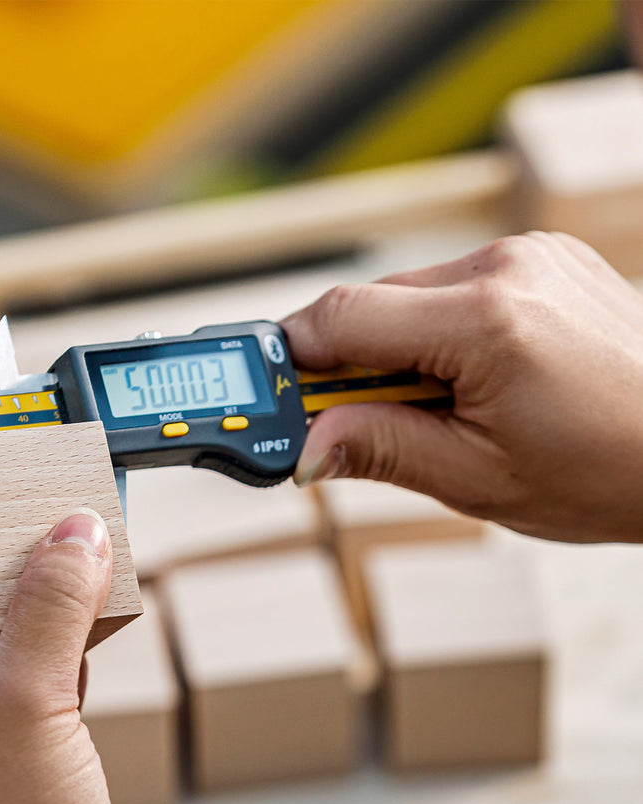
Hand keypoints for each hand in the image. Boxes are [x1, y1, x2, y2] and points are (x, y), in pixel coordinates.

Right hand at [283, 231, 642, 542]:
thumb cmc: (610, 473)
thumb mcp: (477, 480)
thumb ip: (380, 451)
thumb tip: (304, 449)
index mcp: (485, 322)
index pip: (340, 319)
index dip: (288, 363)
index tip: (263, 402)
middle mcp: (505, 267)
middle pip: (371, 306)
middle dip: (346, 368)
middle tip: (346, 429)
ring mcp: (529, 255)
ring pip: (410, 299)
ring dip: (395, 353)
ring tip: (436, 414)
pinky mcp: (542, 259)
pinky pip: (455, 291)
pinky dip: (438, 336)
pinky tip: (470, 383)